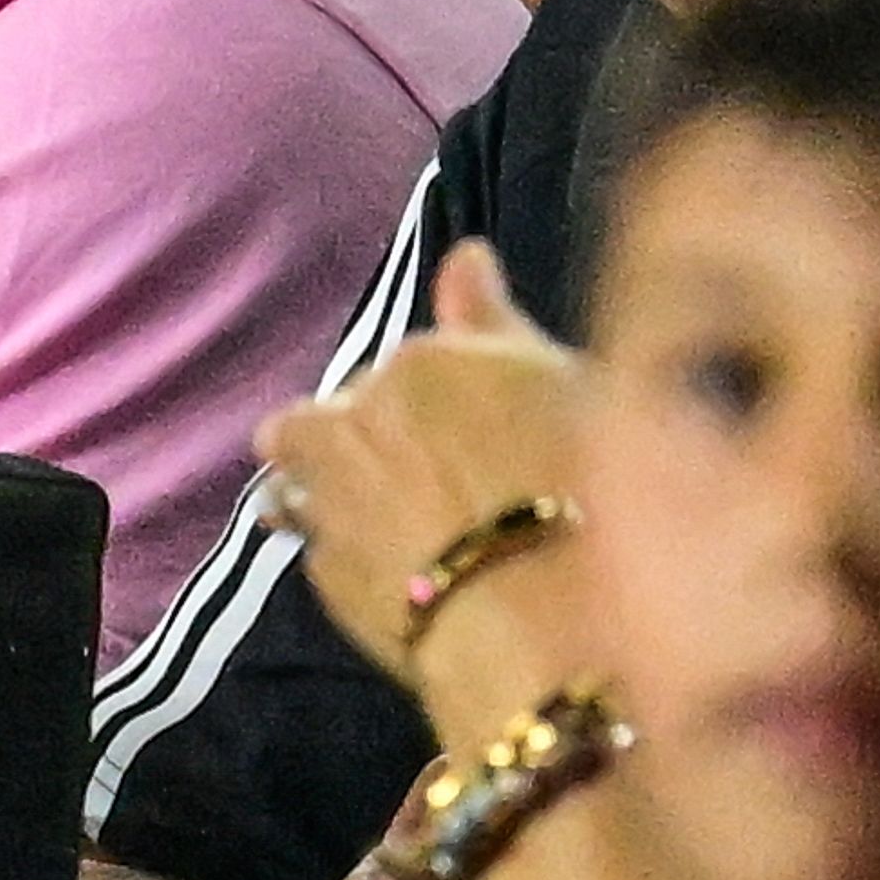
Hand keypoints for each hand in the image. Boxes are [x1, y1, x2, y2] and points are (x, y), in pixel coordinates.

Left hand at [257, 239, 592, 711]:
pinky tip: (400, 580)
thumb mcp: (565, 388)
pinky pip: (320, 549)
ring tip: (390, 524)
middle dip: (371, 440)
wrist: (545, 626)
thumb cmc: (585, 492)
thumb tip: (463, 253)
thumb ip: (495, 322)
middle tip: (442, 484)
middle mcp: (354, 422)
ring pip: (295, 476)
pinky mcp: (323, 577)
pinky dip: (347, 554)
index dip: (443, 399)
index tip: (480, 431)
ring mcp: (328, 500)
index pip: (411, 363)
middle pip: (338, 415)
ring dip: (323, 487)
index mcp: (420, 364)